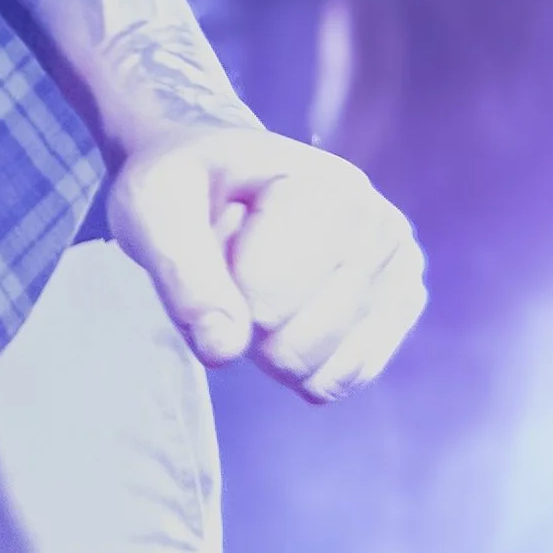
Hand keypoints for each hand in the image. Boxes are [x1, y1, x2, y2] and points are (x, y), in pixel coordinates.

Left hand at [109, 122, 425, 400]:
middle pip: (295, 344)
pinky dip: (298, 365)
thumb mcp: (154, 204)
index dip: (216, 290)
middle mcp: (382, 231)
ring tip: (260, 283)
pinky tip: (287, 311)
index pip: (263, 298)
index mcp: (331, 192)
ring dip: (269, 346)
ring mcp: (398, 275)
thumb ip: (181, 273)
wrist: (219, 173)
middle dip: (244, 323)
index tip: (213, 234)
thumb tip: (224, 350)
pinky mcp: (396, 312)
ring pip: (321, 371)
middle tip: (233, 262)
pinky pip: (340, 379)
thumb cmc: (188, 183)